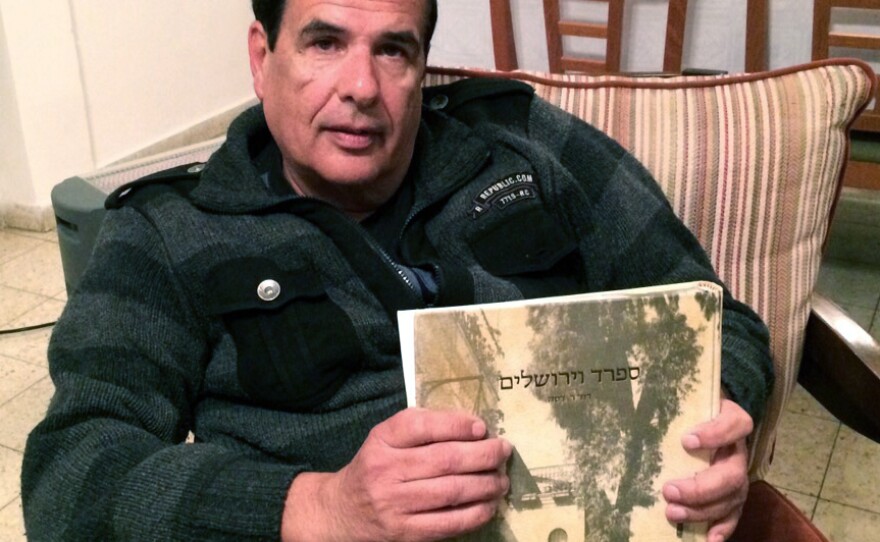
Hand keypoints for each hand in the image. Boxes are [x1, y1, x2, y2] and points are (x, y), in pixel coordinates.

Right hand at [281, 408, 511, 541]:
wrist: (342, 511)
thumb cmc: (375, 467)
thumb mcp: (386, 438)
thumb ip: (422, 426)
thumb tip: (473, 428)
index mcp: (381, 440)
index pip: (420, 425)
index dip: (456, 424)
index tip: (481, 428)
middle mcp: (386, 470)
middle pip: (445, 460)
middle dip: (484, 455)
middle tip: (504, 451)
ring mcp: (395, 504)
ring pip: (452, 491)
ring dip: (487, 484)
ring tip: (502, 479)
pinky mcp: (405, 532)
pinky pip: (449, 523)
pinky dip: (476, 513)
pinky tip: (489, 505)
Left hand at [662, 398, 752, 541]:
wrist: (704, 414)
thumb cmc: (688, 407)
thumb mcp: (683, 398)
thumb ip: (670, 402)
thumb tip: (634, 410)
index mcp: (731, 420)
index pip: (734, 425)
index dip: (714, 435)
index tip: (687, 440)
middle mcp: (738, 450)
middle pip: (732, 474)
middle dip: (700, 488)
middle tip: (668, 490)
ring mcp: (737, 474)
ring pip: (731, 499)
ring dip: (701, 511)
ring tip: (672, 512)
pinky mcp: (732, 494)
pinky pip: (733, 515)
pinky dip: (722, 529)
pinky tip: (708, 539)